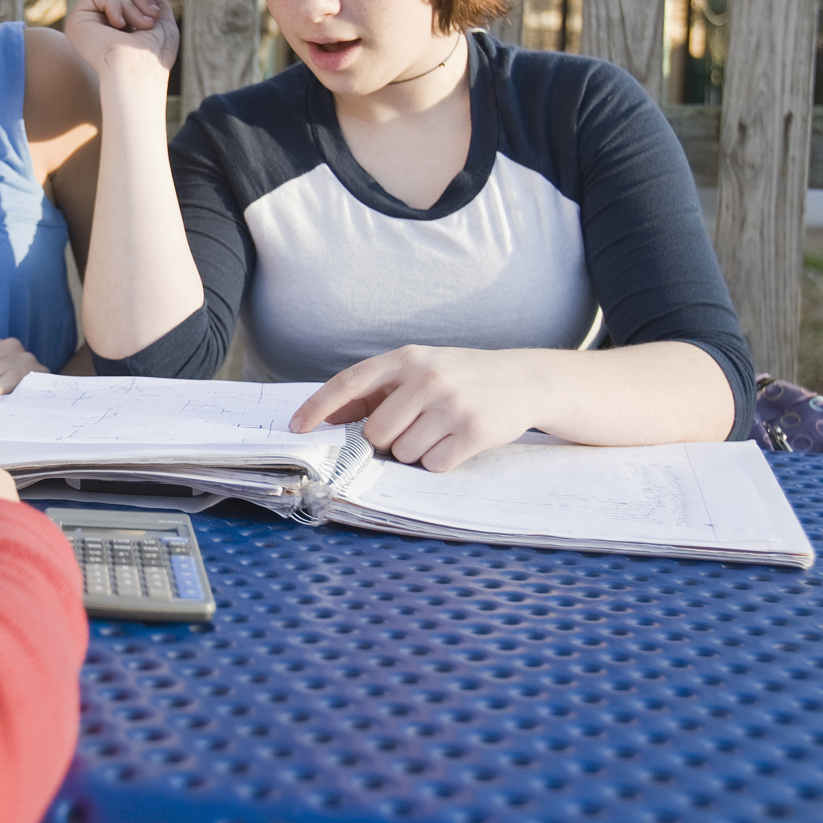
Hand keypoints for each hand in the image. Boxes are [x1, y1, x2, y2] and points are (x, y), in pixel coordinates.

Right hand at [62, 0, 177, 82]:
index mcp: (118, 27)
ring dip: (130, 4)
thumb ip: (154, 0)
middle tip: (149, 22)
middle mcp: (100, 25)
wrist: (139, 70)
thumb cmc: (154, 54)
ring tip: (139, 27)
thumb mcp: (163, 21)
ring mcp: (88, 23)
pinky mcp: (77, 21)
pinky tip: (118, 25)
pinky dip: (113, 4)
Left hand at [288, 345, 546, 471]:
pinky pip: (434, 465)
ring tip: (441, 430)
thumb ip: (377, 390)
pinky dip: (441, 461)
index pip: (350, 382)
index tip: (296, 427)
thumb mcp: (420, 369)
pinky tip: (458, 442)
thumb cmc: (462, 378)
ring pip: (404, 453)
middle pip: (376, 432)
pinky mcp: (475, 431)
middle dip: (388, 440)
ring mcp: (452, 404)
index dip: (318, 406)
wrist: (525, 379)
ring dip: (417, 451)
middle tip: (415, 427)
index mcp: (407, 358)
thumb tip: (329, 416)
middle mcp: (427, 377)